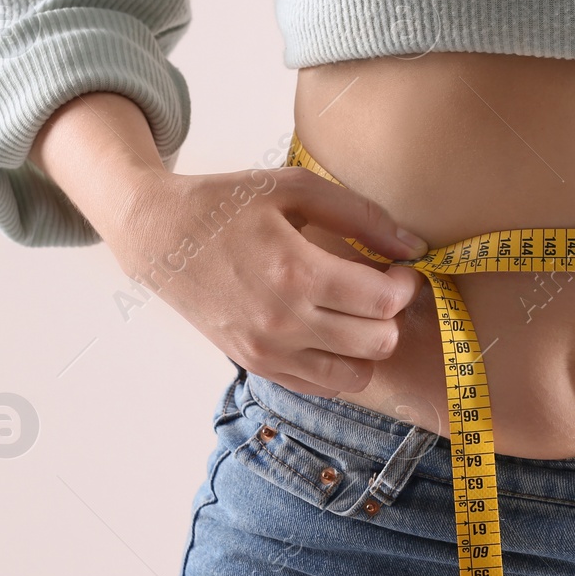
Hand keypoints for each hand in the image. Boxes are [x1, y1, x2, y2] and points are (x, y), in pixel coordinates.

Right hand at [110, 166, 430, 397]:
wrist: (159, 236)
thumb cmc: (228, 204)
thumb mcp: (295, 189)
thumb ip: (362, 216)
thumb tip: (415, 246)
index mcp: (295, 272)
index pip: (383, 302)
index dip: (406, 283)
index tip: (400, 266)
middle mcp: (282, 322)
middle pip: (379, 342)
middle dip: (394, 313)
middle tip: (382, 286)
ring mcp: (268, 351)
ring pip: (357, 376)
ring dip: (371, 345)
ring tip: (357, 311)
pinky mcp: (257, 366)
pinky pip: (323, 386)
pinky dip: (341, 364)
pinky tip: (332, 328)